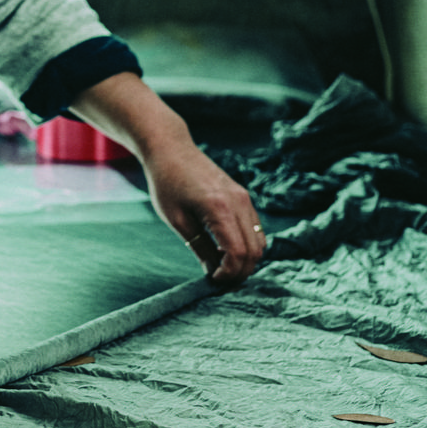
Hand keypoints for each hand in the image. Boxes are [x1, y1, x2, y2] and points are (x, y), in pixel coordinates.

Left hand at [69, 72, 264, 288]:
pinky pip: (255, 228)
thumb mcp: (177, 219)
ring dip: (245, 259)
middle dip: (240, 271)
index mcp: (219, 207)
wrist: (171, 149)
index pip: (238, 252)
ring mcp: (244, 197)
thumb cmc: (167, 182)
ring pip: (260, 241)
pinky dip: (247, 244)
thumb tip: (214, 272)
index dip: (229, 273)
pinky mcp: (243, 196)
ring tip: (221, 264)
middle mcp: (238, 202)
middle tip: (218, 277)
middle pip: (255, 251)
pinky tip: (225, 248)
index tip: (212, 279)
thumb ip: (199, 247)